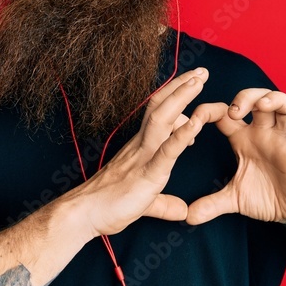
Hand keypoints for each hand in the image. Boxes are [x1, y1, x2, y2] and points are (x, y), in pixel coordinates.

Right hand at [68, 67, 209, 236]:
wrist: (82, 215)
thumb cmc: (107, 207)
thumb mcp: (145, 204)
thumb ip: (164, 204)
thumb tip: (182, 211)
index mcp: (140, 148)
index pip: (159, 113)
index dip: (175, 95)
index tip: (193, 81)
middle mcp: (141, 146)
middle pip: (161, 107)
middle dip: (182, 86)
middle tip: (202, 70)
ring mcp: (143, 157)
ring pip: (163, 119)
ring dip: (182, 98)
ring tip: (199, 81)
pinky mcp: (147, 174)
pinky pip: (166, 151)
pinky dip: (182, 135)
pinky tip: (196, 123)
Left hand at [186, 89, 285, 226]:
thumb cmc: (266, 198)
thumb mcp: (233, 199)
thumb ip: (210, 204)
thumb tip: (187, 217)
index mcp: (243, 139)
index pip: (225, 114)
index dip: (210, 111)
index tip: (196, 118)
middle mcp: (262, 133)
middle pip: (255, 99)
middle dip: (244, 98)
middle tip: (234, 111)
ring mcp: (283, 139)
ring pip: (282, 104)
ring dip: (272, 99)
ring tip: (261, 106)